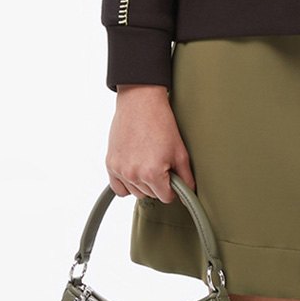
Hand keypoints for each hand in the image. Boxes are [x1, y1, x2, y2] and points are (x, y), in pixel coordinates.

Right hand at [107, 84, 195, 202]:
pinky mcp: (110, 164)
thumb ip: (186, 178)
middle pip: (150, 195)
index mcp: (152, 173)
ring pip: (135, 193)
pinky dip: (126, 184)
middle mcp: (133, 174)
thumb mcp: (180, 152)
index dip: (173, 189)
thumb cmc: (161, 123)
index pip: (165, 197)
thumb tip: (189, 195)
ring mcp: (119, 170)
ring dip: (143, 184)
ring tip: (148, 163)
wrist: (140, 103)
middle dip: (158, 184)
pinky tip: (134, 171)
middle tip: (161, 163)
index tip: (173, 177)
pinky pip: (118, 188)